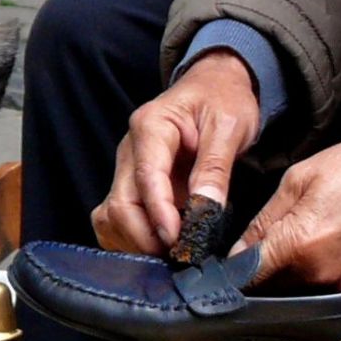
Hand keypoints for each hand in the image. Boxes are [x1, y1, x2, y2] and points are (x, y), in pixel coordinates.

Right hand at [93, 51, 259, 254]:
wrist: (216, 85)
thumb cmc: (223, 99)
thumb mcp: (230, 126)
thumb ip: (215, 168)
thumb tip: (206, 209)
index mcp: (151, 127)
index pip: (146, 177)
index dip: (159, 214)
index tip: (178, 239)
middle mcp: (129, 150)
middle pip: (120, 204)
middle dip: (146, 236)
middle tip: (181, 255)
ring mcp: (126, 169)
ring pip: (111, 217)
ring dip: (137, 242)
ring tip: (174, 253)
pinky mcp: (131, 185)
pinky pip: (117, 220)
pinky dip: (132, 239)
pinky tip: (161, 245)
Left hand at [239, 139, 340, 287]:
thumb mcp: (300, 178)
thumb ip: (265, 218)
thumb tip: (241, 247)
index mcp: (298, 246)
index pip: (248, 275)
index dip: (237, 266)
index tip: (237, 255)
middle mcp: (319, 275)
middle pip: (273, 286)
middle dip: (266, 268)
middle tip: (278, 236)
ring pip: (300, 288)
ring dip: (294, 271)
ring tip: (311, 236)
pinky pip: (327, 286)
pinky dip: (321, 271)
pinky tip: (332, 243)